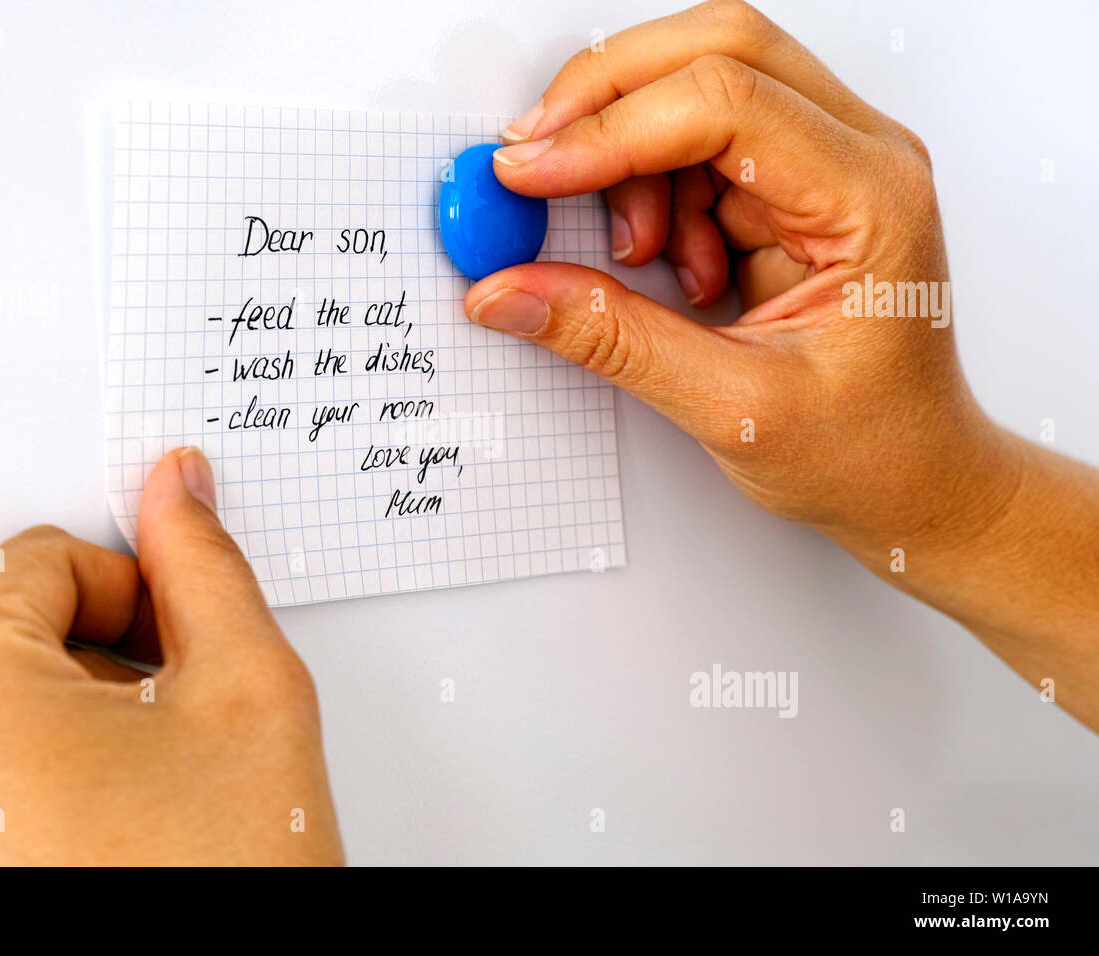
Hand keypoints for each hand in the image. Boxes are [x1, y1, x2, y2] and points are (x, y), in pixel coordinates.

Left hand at [0, 447, 343, 864]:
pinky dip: (24, 791)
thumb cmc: (220, 886)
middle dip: (98, 664)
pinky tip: (100, 834)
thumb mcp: (248, 691)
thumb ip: (204, 568)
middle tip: (172, 729)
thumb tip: (177, 489)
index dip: (131, 591)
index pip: (36, 560)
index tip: (174, 645)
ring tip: (141, 794)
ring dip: (63, 728)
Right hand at [465, 0, 1098, 729]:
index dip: (609, 128)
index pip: (727, 103)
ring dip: (633, 160)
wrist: (913, 477)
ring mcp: (826, 162)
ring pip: (698, 86)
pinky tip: (671, 263)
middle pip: (717, 48)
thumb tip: (513, 291)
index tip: (528, 172)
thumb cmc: (870, 448)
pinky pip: (696, 143)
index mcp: (870, 201)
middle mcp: (859, 157)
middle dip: (607, 97)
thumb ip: (613, 340)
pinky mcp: (790, 185)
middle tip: (537, 162)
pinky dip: (652, 189)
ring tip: (640, 256)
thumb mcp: (733, 406)